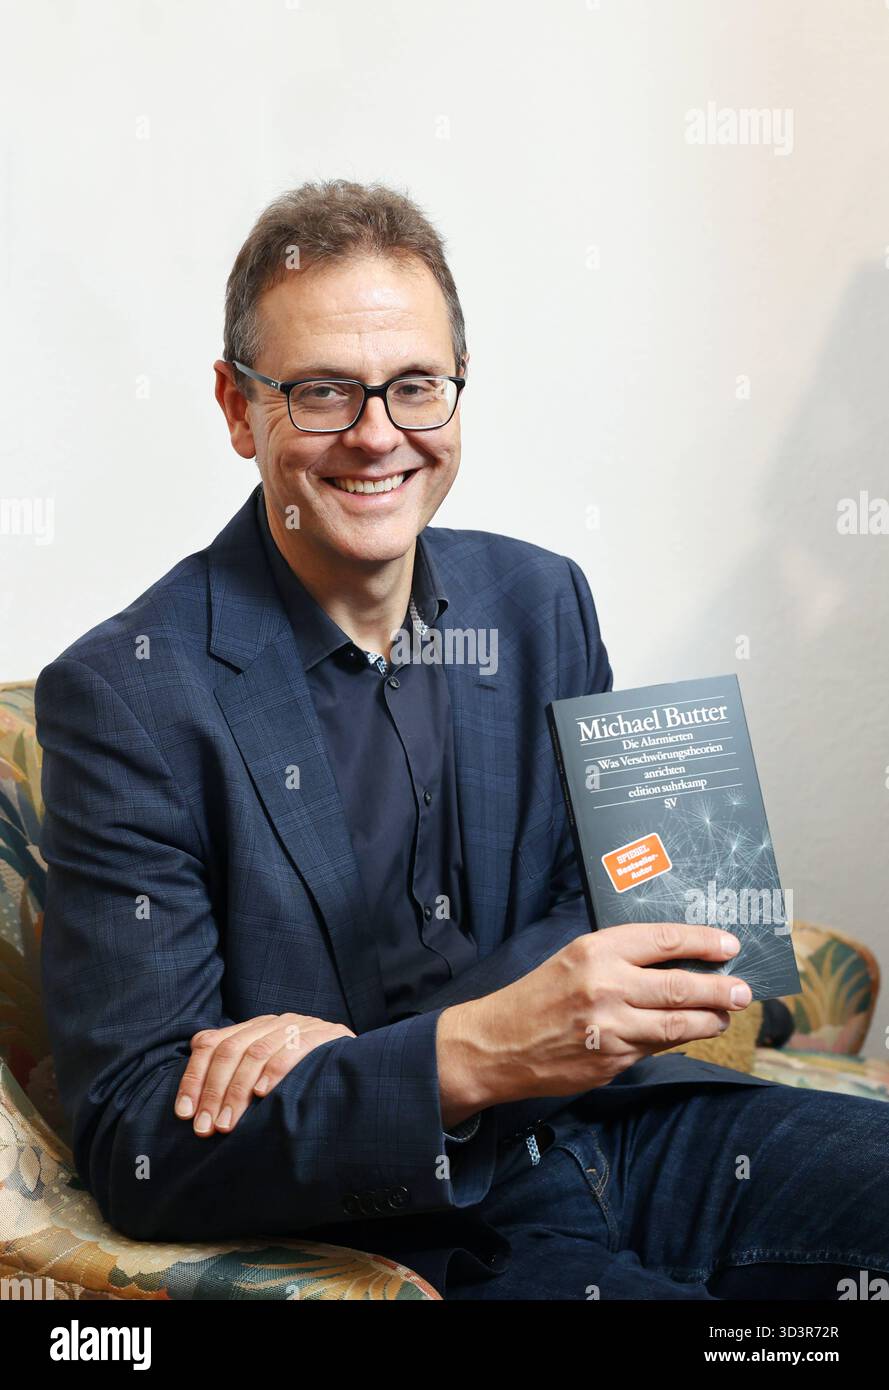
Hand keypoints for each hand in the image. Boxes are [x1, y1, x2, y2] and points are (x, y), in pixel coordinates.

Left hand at [174, 1013, 355, 1136]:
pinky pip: (294, 1049)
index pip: (210, 1043)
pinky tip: (264, 1095)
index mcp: (252, 1028)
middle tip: (206, 1129)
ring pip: (256, 1052)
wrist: (360, 1065)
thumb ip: (233, 1077)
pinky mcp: (325, 1035)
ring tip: (228, 1123)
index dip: (193, 1078)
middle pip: (230, 1050)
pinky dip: (275, 1071)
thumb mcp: (263, 1075)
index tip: (184, 1114)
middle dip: (214, 1092)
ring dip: (238, 1091)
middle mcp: (272, 1022)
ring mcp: (299, 1025)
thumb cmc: (302, 1080)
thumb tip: (190, 1104)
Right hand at [437, 923, 751, 1115]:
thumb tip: (681, 961)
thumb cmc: (539, 994)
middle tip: (743, 990)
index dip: (704, 942)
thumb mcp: (575, 958)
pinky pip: (656, 1049)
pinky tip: (685, 1033)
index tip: (730, 945)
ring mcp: (611, 1029)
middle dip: (721, 989)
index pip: (665, 941)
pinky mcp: (612, 1062)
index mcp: (597, 950)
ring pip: (678, 1025)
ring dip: (709, 1021)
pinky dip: (675, 1041)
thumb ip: (623, 958)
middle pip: (682, 986)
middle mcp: (606, 986)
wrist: (497, 1043)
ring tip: (724, 1016)